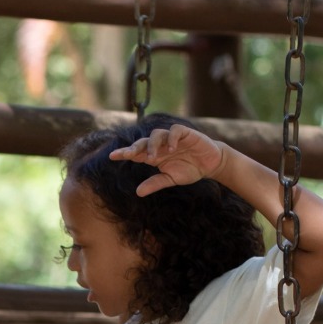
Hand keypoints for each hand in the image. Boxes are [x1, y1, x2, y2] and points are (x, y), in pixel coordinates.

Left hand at [109, 125, 225, 196]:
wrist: (210, 164)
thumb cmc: (189, 170)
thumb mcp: (171, 179)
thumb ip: (155, 183)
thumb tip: (138, 192)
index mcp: (155, 155)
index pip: (137, 152)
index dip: (125, 153)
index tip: (112, 156)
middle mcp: (161, 144)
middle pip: (144, 141)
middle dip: (134, 147)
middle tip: (127, 155)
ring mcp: (172, 137)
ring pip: (157, 134)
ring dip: (153, 145)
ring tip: (153, 158)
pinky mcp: (185, 133)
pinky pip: (175, 131)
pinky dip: (172, 138)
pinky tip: (172, 149)